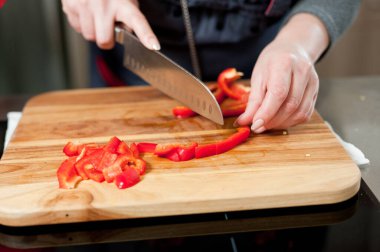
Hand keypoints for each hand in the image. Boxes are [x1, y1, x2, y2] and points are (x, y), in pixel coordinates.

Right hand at [61, 0, 159, 49]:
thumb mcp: (126, 2)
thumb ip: (129, 20)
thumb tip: (124, 35)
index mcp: (124, 4)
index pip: (138, 21)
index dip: (146, 35)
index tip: (154, 46)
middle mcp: (104, 4)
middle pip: (104, 41)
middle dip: (106, 40)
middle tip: (108, 29)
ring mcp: (86, 4)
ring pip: (89, 37)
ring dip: (93, 32)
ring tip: (96, 17)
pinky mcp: (71, 5)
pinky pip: (77, 28)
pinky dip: (81, 24)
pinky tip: (86, 13)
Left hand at [235, 13, 328, 132]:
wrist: (292, 49)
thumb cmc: (272, 62)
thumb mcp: (258, 76)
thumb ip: (253, 100)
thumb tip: (245, 121)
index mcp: (284, 63)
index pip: (278, 93)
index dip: (266, 113)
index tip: (254, 124)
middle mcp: (303, 71)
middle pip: (290, 105)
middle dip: (272, 121)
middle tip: (258, 126)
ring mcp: (313, 82)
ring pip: (300, 112)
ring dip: (281, 124)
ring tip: (267, 124)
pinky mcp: (316, 91)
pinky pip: (306, 113)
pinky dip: (291, 122)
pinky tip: (279, 120)